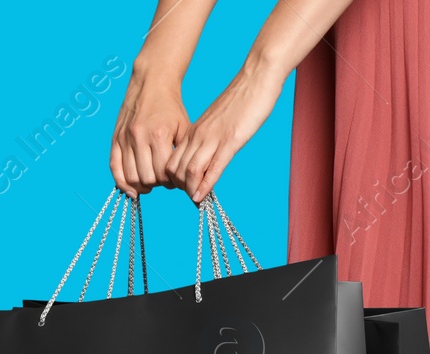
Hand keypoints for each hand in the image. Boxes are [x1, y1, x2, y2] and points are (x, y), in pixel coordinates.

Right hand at [110, 62, 190, 196]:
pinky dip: (122, 183)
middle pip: (147, 178)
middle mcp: (139, 137)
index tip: (175, 180)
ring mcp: (125, 138)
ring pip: (131, 177)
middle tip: (164, 180)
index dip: (171, 183)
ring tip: (151, 183)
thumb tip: (183, 181)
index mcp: (158, 135)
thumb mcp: (184, 129)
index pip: (163, 174)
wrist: (151, 83)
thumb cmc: (171, 108)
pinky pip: (114, 167)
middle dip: (157, 184)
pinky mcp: (115, 138)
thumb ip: (182, 155)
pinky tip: (132, 190)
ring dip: (142, 185)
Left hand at [163, 67, 283, 202]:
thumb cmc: (242, 99)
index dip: (173, 179)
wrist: (256, 77)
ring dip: (190, 189)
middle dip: (179, 188)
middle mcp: (198, 134)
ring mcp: (213, 138)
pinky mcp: (230, 140)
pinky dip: (205, 185)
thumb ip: (212, 138)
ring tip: (195, 200)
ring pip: (189, 170)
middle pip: (175, 168)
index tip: (183, 190)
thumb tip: (209, 156)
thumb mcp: (220, 122)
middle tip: (190, 198)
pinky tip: (202, 197)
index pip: (173, 160)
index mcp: (194, 130)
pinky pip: (212, 167)